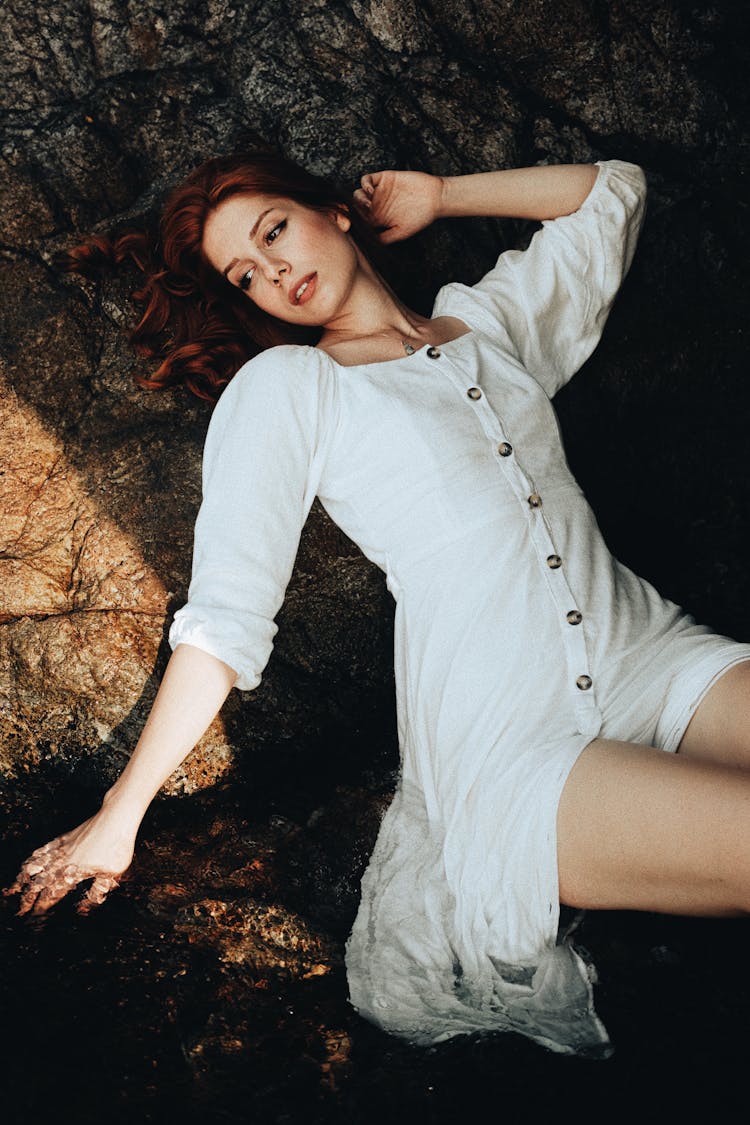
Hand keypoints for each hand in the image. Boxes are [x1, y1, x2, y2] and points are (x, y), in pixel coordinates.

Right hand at [4, 808, 135, 916]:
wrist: (116, 817)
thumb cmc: (117, 845)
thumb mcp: (113, 874)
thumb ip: (96, 892)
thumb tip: (84, 909)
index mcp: (74, 873)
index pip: (53, 893)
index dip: (43, 905)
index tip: (35, 914)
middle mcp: (63, 861)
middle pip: (40, 882)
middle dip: (29, 896)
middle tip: (21, 908)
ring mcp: (63, 848)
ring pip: (37, 865)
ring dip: (25, 878)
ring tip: (16, 887)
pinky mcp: (65, 837)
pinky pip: (44, 849)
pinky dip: (34, 857)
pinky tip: (30, 861)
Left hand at [353, 170, 444, 243]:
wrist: (434, 197)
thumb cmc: (421, 217)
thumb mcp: (402, 232)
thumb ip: (386, 237)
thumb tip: (371, 245)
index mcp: (378, 219)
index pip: (360, 221)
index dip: (356, 223)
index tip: (358, 226)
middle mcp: (376, 205)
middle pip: (356, 207)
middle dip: (355, 211)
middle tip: (361, 215)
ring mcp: (378, 192)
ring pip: (358, 194)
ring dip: (358, 199)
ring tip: (367, 204)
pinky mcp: (383, 179)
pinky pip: (366, 180)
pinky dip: (364, 184)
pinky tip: (370, 191)